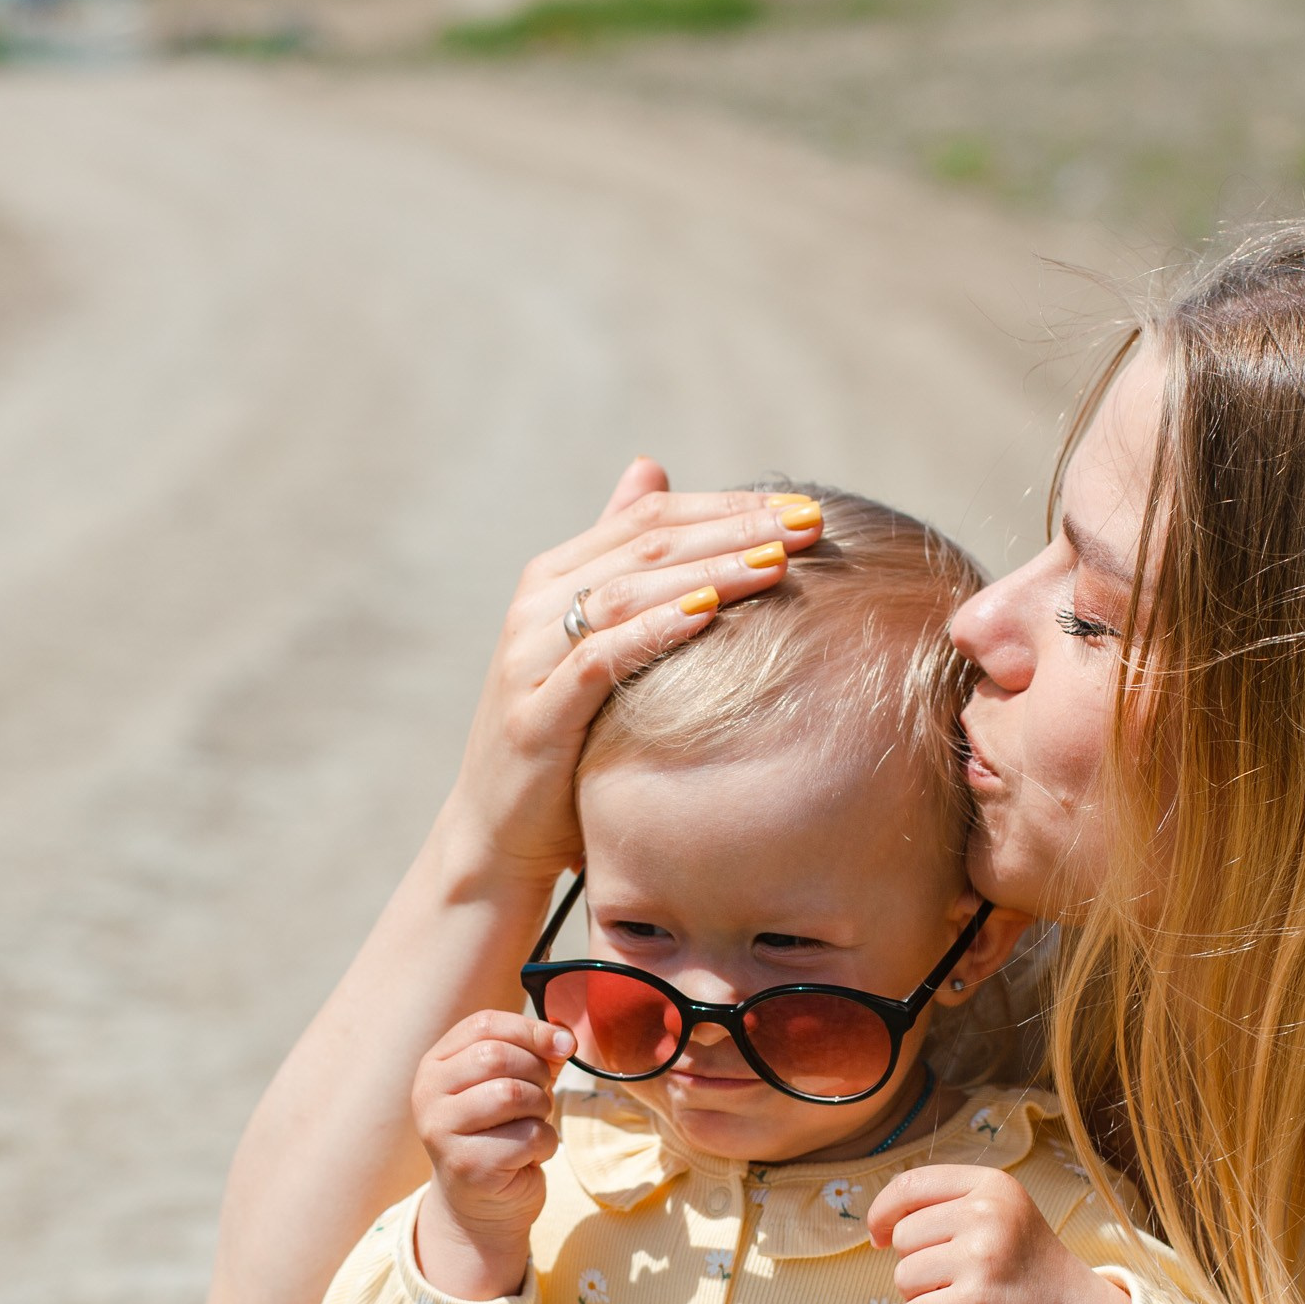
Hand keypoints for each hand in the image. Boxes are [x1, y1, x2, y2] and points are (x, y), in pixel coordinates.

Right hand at [411, 1008, 572, 1297]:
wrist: (483, 1204)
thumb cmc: (500, 1132)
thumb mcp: (511, 1082)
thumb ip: (533, 1053)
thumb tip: (563, 1038)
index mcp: (434, 1065)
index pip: (483, 1025)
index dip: (530, 1029)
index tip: (562, 1044)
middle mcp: (427, 1095)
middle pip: (497, 1057)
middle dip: (536, 1073)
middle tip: (542, 1097)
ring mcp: (442, 1132)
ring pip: (511, 1094)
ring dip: (541, 1108)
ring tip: (535, 1123)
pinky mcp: (467, 1166)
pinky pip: (527, 1136)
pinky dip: (545, 1143)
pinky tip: (531, 1155)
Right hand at [438, 459, 824, 893]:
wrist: (498, 834)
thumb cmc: (562, 740)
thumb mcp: (591, 644)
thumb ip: (619, 563)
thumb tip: (649, 469)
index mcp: (552, 578)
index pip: (648, 518)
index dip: (727, 505)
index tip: (800, 507)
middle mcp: (535, 606)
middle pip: (644, 544)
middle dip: (733, 528)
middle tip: (806, 524)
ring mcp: (529, 659)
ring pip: (626, 592)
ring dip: (708, 571)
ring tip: (776, 561)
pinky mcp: (535, 716)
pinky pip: (599, 659)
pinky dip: (655, 630)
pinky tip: (709, 614)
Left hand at [868, 1163, 1129, 1303]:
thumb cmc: (1025, 1270)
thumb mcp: (1000, 1215)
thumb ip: (947, 1206)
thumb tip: (878, 1225)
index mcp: (992, 1187)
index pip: (910, 1184)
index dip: (883, 1211)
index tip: (878, 1235)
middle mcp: (988, 1216)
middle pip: (904, 1236)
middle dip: (917, 1263)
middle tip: (957, 1280)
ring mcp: (982, 1261)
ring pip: (903, 1277)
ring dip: (919, 1297)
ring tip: (959, 1301)